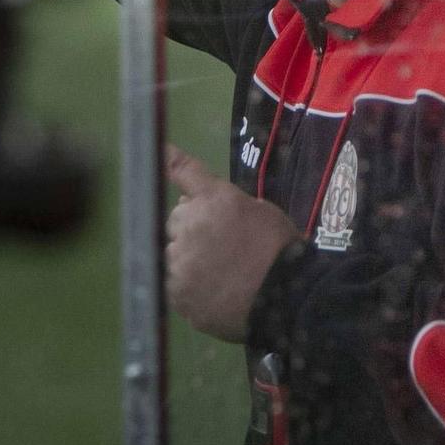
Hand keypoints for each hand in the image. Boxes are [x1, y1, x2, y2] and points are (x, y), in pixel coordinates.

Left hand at [165, 144, 300, 342]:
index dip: (170, 160)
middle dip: (190, 228)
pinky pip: (174, 284)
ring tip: (217, 276)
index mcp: (214, 200)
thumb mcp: (262, 212)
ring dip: (188, 259)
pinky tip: (212, 293)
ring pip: (172, 254)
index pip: (186, 173)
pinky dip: (188, 287)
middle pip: (176, 220)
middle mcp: (189, 224)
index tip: (158, 148)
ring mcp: (179, 260)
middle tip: (218, 246)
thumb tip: (201, 206)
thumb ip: (228, 205)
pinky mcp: (176, 292)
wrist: (287, 296)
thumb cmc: (280, 250)